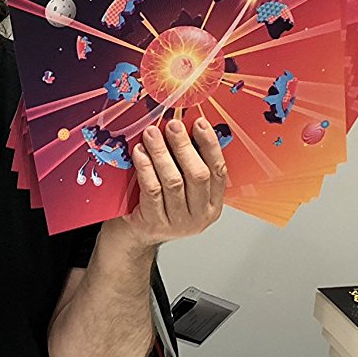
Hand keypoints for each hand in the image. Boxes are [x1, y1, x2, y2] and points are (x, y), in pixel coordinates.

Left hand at [119, 118, 226, 247]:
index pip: (218, 171)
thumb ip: (188, 164)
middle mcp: (199, 216)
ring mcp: (178, 223)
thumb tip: (186, 128)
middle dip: (184, 146)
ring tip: (152, 134)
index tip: (200, 123)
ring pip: (173, 181)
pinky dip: (146, 167)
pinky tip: (140, 152)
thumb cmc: (161, 203)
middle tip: (173, 126)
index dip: (210, 145)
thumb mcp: (183, 187)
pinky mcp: (155, 223)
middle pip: (197, 175)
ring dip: (162, 153)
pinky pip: (151, 190)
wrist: (138, 233)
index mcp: (213, 204)